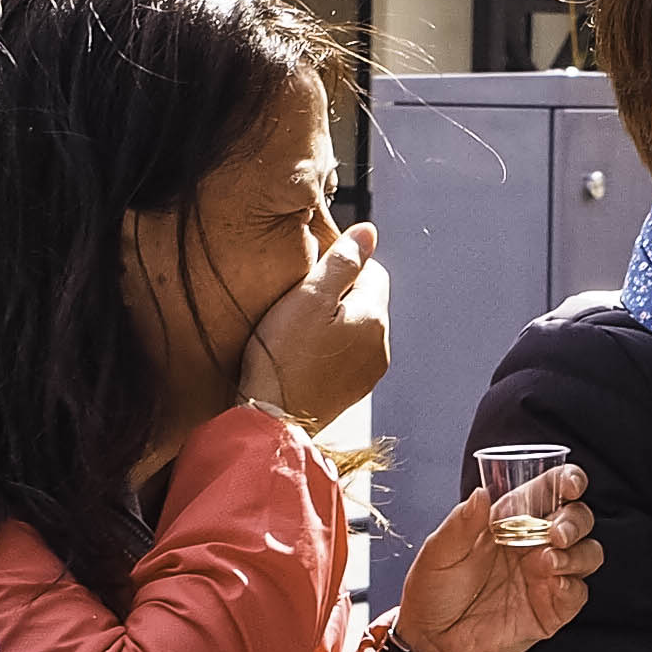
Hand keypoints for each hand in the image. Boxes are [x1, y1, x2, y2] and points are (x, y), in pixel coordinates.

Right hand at [239, 221, 389, 432]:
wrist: (271, 419)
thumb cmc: (283, 356)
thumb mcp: (308, 296)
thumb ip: (342, 261)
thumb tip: (369, 232)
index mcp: (374, 317)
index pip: (372, 270)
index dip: (340, 267)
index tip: (309, 279)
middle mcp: (380, 345)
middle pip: (365, 300)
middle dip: (337, 295)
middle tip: (298, 305)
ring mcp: (368, 372)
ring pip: (355, 328)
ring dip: (332, 323)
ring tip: (297, 333)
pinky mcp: (351, 391)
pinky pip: (346, 355)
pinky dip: (328, 349)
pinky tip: (301, 356)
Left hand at [392, 470, 597, 651]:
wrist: (431, 641)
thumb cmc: (433, 590)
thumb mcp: (438, 551)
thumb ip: (461, 523)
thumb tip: (481, 494)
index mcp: (511, 519)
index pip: (550, 490)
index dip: (568, 481)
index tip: (571, 484)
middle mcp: (535, 543)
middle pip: (579, 519)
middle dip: (576, 521)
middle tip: (556, 533)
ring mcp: (546, 577)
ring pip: (588, 554)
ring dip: (577, 553)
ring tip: (548, 561)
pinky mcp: (550, 610)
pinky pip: (577, 593)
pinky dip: (572, 586)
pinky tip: (553, 585)